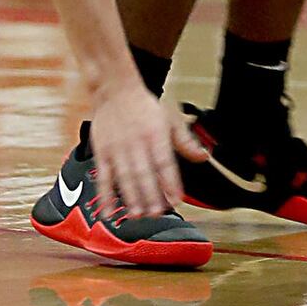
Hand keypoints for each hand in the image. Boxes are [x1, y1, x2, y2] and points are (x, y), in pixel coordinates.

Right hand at [88, 78, 209, 218]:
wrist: (115, 90)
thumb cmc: (144, 107)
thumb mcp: (170, 119)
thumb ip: (186, 141)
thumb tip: (204, 156)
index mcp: (156, 135)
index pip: (165, 162)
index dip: (171, 181)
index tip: (177, 199)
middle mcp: (137, 143)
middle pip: (144, 172)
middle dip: (151, 194)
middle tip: (157, 213)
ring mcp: (118, 149)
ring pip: (125, 176)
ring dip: (131, 197)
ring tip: (138, 214)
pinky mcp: (102, 153)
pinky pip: (104, 177)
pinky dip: (105, 195)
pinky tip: (109, 211)